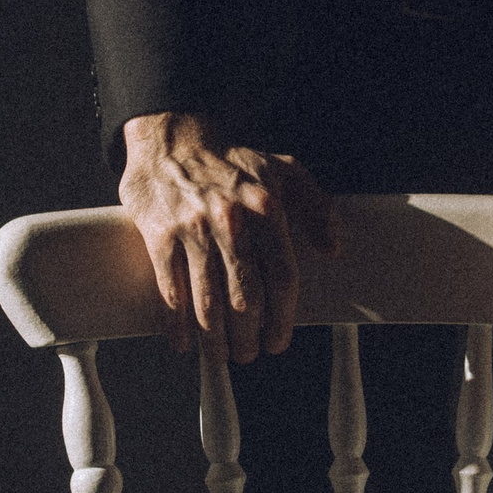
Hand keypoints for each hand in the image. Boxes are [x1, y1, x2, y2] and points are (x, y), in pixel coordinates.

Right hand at [119, 114, 339, 362]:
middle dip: (249, 336)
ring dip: (215, 340)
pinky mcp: (159, 237)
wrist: (173, 138)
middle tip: (249, 353)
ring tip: (221, 355)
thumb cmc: (231, 161)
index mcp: (265, 208)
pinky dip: (177, 325)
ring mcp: (193, 231)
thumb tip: (333, 247)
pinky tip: (184, 342)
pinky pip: (171, 292)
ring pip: (207, 303)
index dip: (282, 317)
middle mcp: (231, 222)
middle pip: (246, 298)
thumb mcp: (284, 171)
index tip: (278, 339)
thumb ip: (315, 206)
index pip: (281, 276)